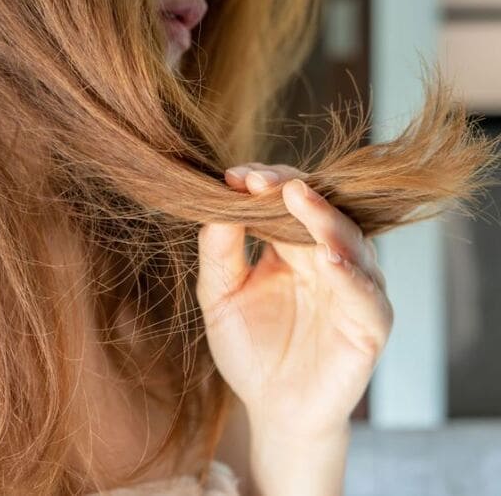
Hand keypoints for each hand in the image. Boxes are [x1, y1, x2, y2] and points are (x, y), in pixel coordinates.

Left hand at [196, 163, 392, 435]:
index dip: (267, 184)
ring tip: (298, 199)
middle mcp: (328, 260)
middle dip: (293, 191)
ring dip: (325, 219)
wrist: (272, 409)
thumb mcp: (220, 297)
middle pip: (320, 211)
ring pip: (349, 243)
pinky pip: (365, 295)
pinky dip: (350, 275)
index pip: (288, 202)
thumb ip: (218, 253)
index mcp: (293, 248)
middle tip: (264, 179)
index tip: (236, 176)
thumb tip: (216, 204)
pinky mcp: (369, 324)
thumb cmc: (249, 350)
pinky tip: (329, 258)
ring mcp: (352, 289)